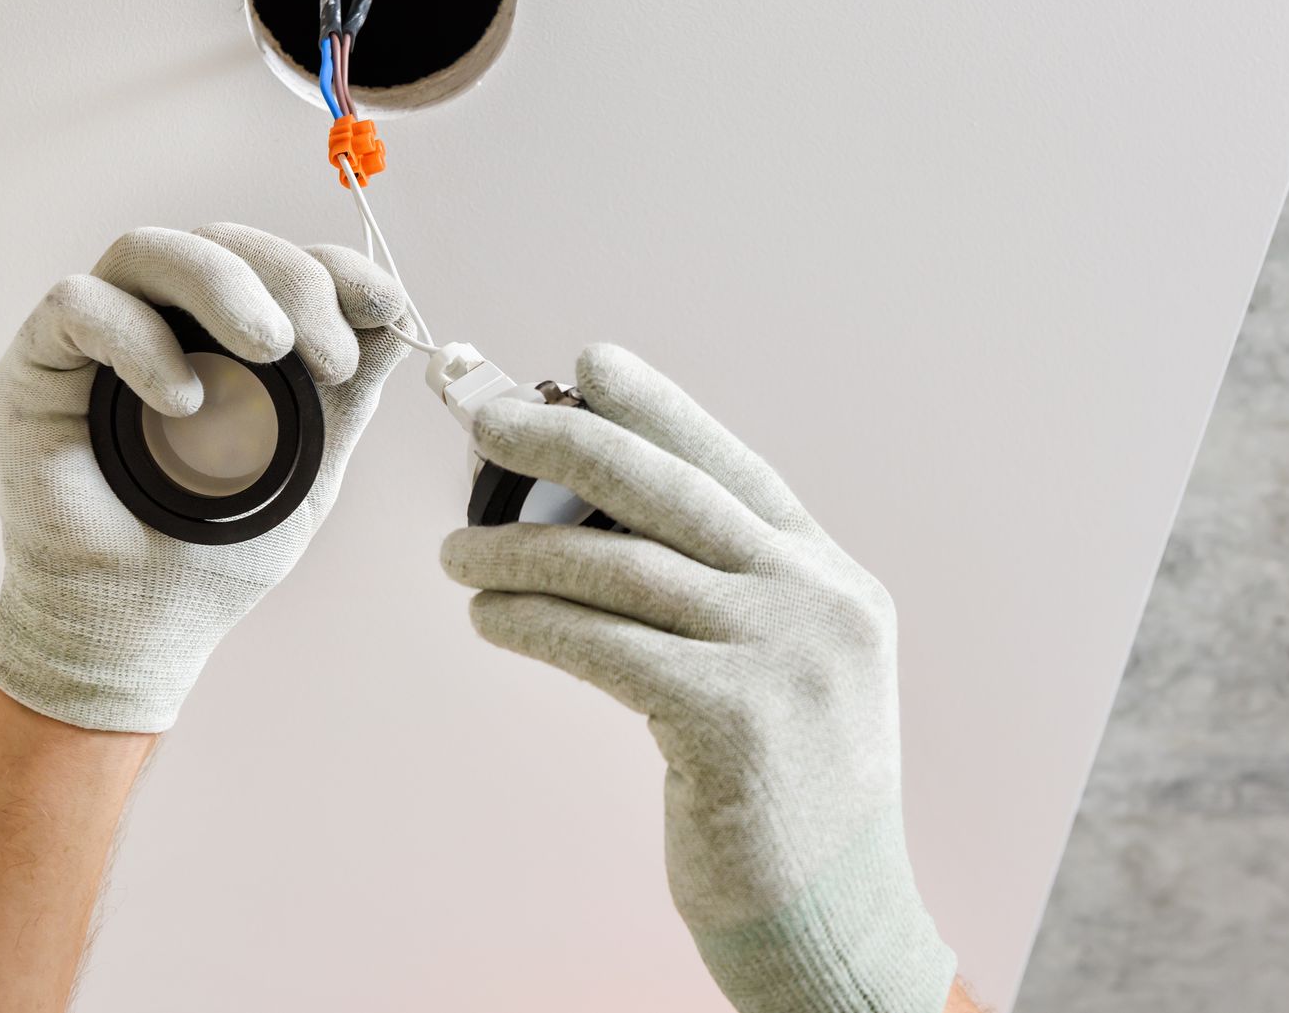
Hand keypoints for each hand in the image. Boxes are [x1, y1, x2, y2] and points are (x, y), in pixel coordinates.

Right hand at [0, 224, 405, 731]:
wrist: (140, 629)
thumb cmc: (215, 551)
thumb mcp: (308, 465)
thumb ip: (346, 393)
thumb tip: (399, 322)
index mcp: (220, 334)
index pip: (273, 263)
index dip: (330, 268)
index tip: (384, 306)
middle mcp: (156, 319)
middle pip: (219, 242)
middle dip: (290, 281)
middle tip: (331, 357)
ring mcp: (93, 338)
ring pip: (149, 250)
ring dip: (222, 285)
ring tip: (271, 348)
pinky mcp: (36, 366)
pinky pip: (78, 307)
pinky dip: (138, 340)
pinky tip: (185, 400)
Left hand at [440, 345, 956, 1012]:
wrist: (834, 927)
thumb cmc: (785, 800)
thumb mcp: (782, 674)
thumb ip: (722, 595)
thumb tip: (595, 519)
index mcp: (832, 580)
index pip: (732, 465)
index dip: (656, 405)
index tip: (587, 361)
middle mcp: (817, 601)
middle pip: (666, 489)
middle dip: (562, 438)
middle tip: (482, 415)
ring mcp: (783, 657)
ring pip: (619, 565)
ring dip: (518, 547)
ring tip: (453, 551)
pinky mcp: (734, 720)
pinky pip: (602, 644)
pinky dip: (530, 619)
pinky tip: (485, 614)